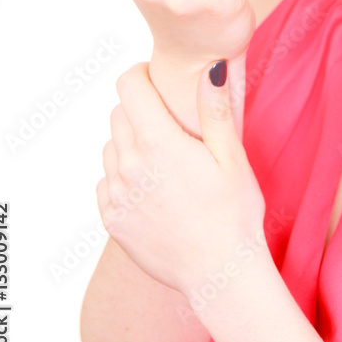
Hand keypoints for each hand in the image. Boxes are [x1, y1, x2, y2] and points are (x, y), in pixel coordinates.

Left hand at [96, 58, 266, 302]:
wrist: (220, 274)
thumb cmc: (235, 213)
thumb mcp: (233, 156)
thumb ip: (215, 109)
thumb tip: (210, 67)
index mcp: (159, 142)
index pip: (129, 85)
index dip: (143, 75)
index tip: (159, 82)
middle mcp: (129, 165)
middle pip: (119, 113)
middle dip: (141, 110)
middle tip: (173, 127)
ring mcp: (117, 194)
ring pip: (111, 147)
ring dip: (131, 143)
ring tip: (167, 162)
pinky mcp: (112, 219)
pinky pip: (107, 181)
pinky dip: (124, 177)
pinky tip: (155, 189)